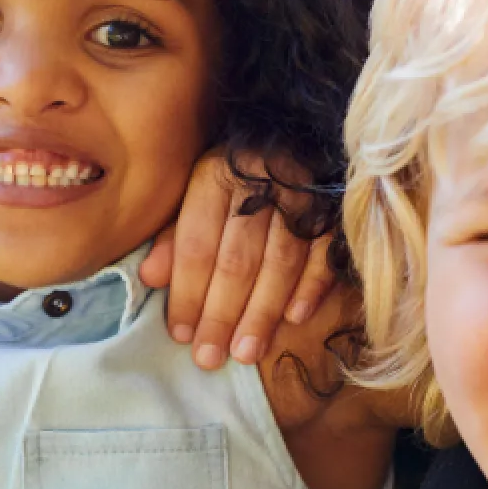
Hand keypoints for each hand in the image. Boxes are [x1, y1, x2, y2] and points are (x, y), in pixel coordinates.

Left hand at [138, 150, 336, 368]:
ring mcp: (303, 197)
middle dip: (222, 313)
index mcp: (217, 177)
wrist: (300, 130)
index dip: (188, 292)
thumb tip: (150, 279)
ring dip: (262, 313)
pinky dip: (311, 286)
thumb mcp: (196, 189)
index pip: (198, 245)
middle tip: (210, 358)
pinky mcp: (336, 208)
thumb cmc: (237, 170)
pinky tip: (295, 319)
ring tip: (246, 353)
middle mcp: (260, 186)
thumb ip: (176, 235)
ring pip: (280, 263)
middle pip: (238, 260)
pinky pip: (324, 252)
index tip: (181, 334)